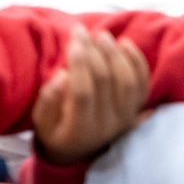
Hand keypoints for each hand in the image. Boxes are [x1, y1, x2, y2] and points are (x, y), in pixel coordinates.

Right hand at [31, 25, 151, 165]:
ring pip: (127, 80)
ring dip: (115, 53)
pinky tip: (125, 43)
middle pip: (105, 81)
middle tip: (81, 31)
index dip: (79, 65)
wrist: (80, 152)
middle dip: (93, 51)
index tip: (72, 43)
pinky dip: (137, 61)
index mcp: (80, 129)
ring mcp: (126, 117)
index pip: (83, 92)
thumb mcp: (41, 123)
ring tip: (101, 35)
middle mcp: (108, 124)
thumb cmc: (56, 132)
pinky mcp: (137, 109)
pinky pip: (142, 83)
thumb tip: (62, 76)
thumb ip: (48, 101)